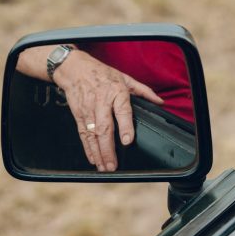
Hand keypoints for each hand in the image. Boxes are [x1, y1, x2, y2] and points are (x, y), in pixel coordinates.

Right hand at [53, 50, 163, 171]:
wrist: (74, 68)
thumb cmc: (101, 73)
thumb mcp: (125, 77)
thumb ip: (143, 91)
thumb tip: (160, 102)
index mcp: (116, 92)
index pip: (121, 110)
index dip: (124, 126)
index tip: (127, 140)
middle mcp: (101, 102)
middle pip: (104, 128)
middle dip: (108, 148)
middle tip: (113, 165)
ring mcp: (88, 110)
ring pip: (92, 134)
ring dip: (98, 152)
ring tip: (104, 167)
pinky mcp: (79, 115)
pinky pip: (83, 134)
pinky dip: (87, 148)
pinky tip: (93, 159)